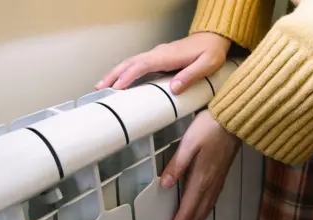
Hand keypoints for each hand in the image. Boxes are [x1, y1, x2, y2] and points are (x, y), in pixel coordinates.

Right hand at [94, 32, 230, 93]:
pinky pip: (137, 64)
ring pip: (131, 62)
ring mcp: (157, 55)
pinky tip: (119, 80)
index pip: (142, 66)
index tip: (117, 88)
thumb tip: (174, 88)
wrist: (213, 38)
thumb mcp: (207, 65)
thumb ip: (191, 76)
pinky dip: (125, 71)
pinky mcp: (158, 58)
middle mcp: (158, 54)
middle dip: (114, 75)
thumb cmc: (211, 52)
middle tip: (99, 88)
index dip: (128, 77)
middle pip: (130, 63)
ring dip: (115, 73)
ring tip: (102, 86)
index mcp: (167, 56)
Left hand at [160, 110, 240, 219]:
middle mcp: (210, 184)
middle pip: (197, 215)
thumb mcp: (189, 143)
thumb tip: (165, 184)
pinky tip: (200, 216)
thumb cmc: (209, 128)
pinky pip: (211, 203)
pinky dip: (203, 215)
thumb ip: (177, 165)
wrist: (234, 121)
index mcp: (201, 178)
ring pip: (205, 211)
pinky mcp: (220, 177)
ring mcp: (217, 182)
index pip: (188, 209)